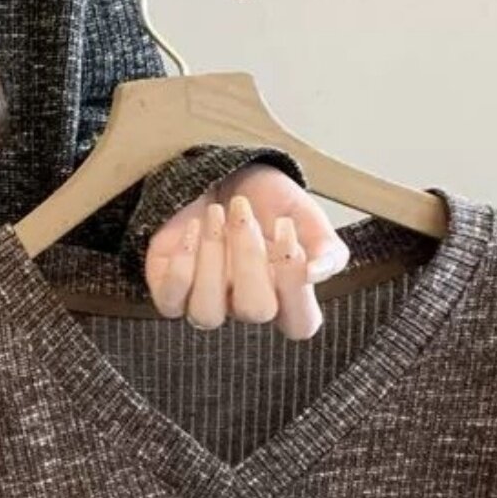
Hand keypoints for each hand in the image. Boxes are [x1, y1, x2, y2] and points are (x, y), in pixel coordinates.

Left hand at [145, 165, 349, 339]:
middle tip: (244, 212)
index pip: (300, 323)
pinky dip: (182, 263)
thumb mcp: (305, 215)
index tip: (287, 229)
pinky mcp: (169, 292)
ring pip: (207, 313)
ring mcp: (207, 303)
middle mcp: (246, 306)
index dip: (295, 284)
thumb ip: (327, 246)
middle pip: (255, 312)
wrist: (220, 174)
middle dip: (250, 256)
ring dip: (212, 258)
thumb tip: (318, 274)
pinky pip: (170, 301)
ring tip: (215, 213)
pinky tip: (192, 228)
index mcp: (286, 295)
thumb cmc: (265, 201)